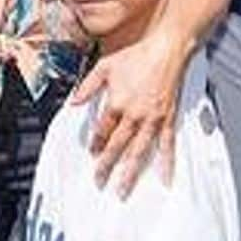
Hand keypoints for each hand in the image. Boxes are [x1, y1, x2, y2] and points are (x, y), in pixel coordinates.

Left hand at [71, 29, 193, 197]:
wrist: (166, 50)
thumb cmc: (136, 56)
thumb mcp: (104, 67)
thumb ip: (88, 86)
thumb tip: (73, 102)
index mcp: (117, 103)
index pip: (102, 131)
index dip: (96, 144)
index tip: (92, 154)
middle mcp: (134, 115)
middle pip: (117, 146)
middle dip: (107, 166)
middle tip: (99, 182)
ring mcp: (152, 119)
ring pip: (139, 151)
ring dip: (130, 172)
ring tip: (123, 190)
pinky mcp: (167, 118)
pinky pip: (167, 144)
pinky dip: (166, 163)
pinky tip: (165, 179)